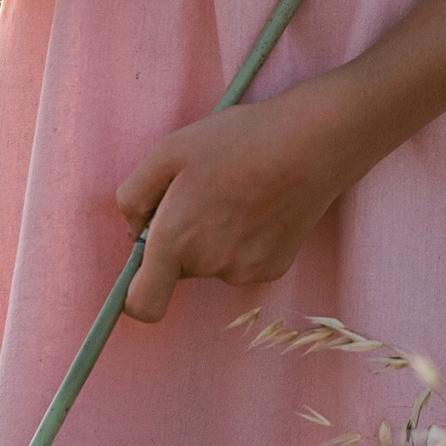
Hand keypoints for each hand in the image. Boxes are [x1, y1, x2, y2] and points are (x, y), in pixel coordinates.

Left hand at [116, 79, 352, 323]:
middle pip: (177, 270)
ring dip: (213, 237)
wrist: (312, 143)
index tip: (144, 267)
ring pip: (210, 263)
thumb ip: (133, 197)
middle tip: (203, 192)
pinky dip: (243, 240)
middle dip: (179, 239)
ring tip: (236, 192)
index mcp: (176, 239)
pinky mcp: (273, 269)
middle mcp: (209, 265)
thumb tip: (135, 231)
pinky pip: (241, 262)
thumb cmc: (237, 140)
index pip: (143, 304)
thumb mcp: (168, 150)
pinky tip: (259, 205)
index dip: (135, 294)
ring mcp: (244, 271)